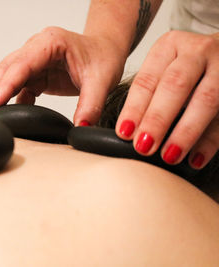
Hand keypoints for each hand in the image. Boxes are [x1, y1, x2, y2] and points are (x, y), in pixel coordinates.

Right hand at [0, 26, 126, 125]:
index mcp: (51, 42)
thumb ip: (90, 105)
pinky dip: (8, 100)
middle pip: (7, 68)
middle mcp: (37, 48)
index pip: (22, 64)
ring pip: (7, 76)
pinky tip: (3, 114)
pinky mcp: (35, 73)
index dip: (6, 84)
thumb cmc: (104, 57)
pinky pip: (17, 86)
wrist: (106, 50)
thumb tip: (80, 129)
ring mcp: (34, 60)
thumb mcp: (101, 81)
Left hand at [116, 31, 218, 168]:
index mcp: (170, 46)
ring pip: (206, 100)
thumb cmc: (185, 67)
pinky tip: (196, 158)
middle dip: (158, 119)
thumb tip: (128, 132)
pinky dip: (211, 141)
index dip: (135, 108)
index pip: (147, 80)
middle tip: (144, 145)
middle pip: (175, 85)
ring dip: (186, 132)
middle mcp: (197, 52)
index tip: (124, 132)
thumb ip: (148, 94)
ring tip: (169, 155)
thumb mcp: (163, 68)